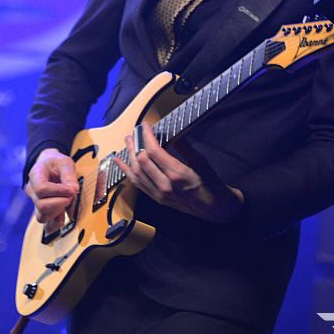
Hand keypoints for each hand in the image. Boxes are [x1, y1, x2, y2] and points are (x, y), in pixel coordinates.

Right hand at [25, 147, 79, 231]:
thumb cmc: (56, 163)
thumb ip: (69, 175)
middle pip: (41, 206)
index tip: (71, 190)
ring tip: (68, 202)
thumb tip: (73, 191)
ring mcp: (35, 202)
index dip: (58, 192)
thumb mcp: (65, 162)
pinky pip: (46, 224)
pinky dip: (57, 223)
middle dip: (60, 203)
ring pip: (42, 217)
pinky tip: (65, 215)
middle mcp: (32, 191)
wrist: (49, 166)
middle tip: (71, 196)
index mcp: (35, 175)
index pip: (41, 189)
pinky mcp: (42, 211)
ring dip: (58, 212)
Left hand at [113, 124, 243, 222]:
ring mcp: (159, 194)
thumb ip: (184, 147)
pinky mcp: (156, 198)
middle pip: (142, 161)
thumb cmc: (210, 183)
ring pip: (137, 172)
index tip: (145, 126)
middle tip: (134, 132)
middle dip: (136, 144)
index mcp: (177, 174)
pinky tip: (120, 163)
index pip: (154, 151)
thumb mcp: (200, 161)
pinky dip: (127, 172)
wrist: (214, 208)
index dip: (146, 136)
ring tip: (127, 142)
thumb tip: (172, 132)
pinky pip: (138, 184)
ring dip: (129, 156)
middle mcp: (165, 185)